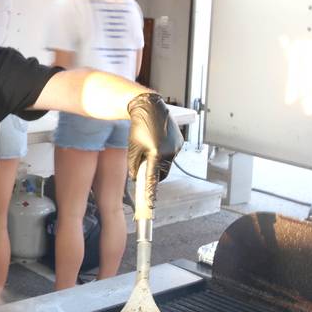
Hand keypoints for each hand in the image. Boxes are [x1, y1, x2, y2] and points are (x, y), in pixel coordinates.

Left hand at [127, 93, 183, 209]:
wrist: (149, 107)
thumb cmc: (138, 126)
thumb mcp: (132, 149)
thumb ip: (134, 166)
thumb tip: (136, 177)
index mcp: (156, 154)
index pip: (153, 179)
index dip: (151, 192)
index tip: (149, 204)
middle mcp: (170, 151)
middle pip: (162, 172)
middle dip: (153, 173)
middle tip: (143, 168)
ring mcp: (176, 146)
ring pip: (167, 163)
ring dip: (158, 162)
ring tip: (148, 149)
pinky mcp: (179, 141)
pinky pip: (171, 153)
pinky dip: (164, 153)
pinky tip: (155, 142)